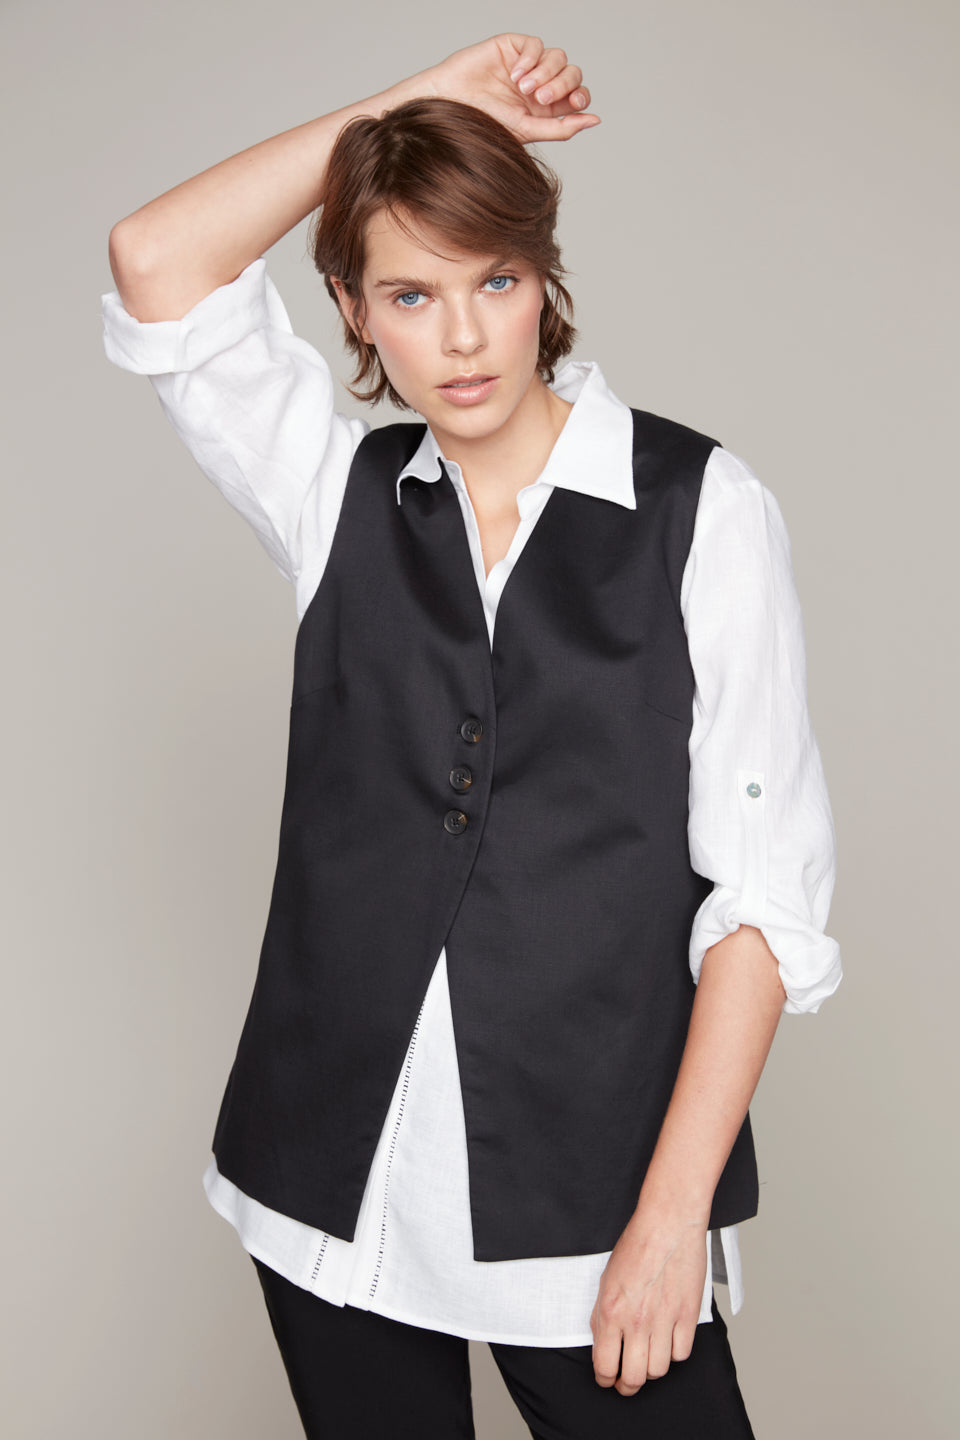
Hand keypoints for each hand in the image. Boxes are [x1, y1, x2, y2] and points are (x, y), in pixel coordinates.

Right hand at [425, 34, 599, 143]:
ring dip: (545, 74)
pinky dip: (531, 60)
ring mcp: (528, 64)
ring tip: (523, 89)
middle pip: (572, 74)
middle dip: (561, 85)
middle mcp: (541, 84)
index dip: (581, 97)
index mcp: (546, 108)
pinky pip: (535, 45)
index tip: (575, 105)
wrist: (452, 105)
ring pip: (558, 57)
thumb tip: (595, 120)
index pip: (577, 95)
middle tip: (540, 99)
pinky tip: (515, 75)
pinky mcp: (514, 47)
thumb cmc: (484, 123)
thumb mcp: (527, 130)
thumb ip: (562, 128)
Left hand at [590, 1205, 707, 1394]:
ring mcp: (664, 1321)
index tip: (607, 1380)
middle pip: (633, 1377)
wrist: (667, 1224)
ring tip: (647, 1359)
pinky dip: (674, 1353)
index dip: (604, 1379)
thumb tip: (602, 1342)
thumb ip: (602, 1314)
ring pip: (658, 1370)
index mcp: (611, 1311)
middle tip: (626, 1382)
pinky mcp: (688, 1316)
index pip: (604, 1365)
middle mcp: (636, 1321)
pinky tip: (668, 1341)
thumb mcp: (606, 1278)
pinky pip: (681, 1354)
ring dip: (650, 1369)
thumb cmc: (636, 1245)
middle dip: (626, 1385)